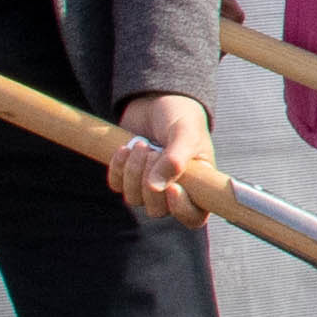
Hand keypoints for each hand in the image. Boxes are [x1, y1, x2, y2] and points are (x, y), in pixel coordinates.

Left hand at [110, 92, 217, 222]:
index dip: (181, 210)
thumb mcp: (185, 133)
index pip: (193, 216)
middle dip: (150, 182)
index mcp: (198, 185)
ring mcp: (149, 185)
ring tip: (141, 144)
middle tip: (154, 151)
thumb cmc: (181, 116)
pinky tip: (125, 148)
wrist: (157, 99)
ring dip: (133, 172)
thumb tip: (155, 187)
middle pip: (157, 210)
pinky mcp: (128, 177)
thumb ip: (175, 159)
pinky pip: (117, 185)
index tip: (172, 187)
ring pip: (134, 199)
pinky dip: (118, 168)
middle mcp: (175, 190)